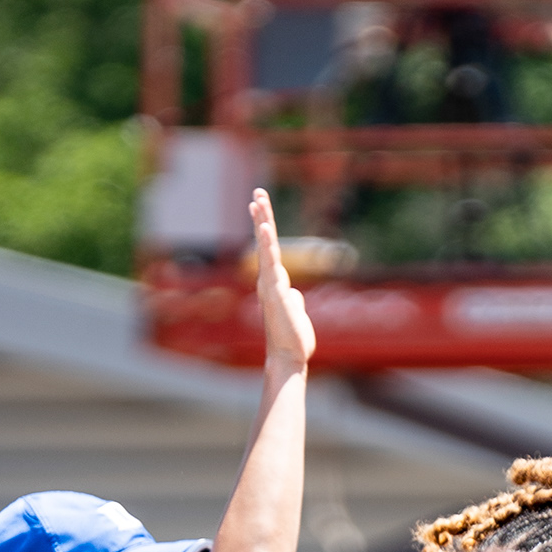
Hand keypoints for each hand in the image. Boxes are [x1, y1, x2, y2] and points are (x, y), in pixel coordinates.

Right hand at [249, 187, 314, 369]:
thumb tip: (294, 295)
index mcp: (274, 283)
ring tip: (257, 202)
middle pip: (264, 243)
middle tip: (257, 193)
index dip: (265, 227)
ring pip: (265, 249)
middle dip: (261, 217)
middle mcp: (268, 281)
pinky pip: (271, 264)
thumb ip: (292, 299)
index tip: (260, 205)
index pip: (270, 249)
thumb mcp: (295, 312)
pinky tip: (265, 228)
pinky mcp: (276, 292)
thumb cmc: (292, 339)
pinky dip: (267, 245)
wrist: (288, 357)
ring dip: (262, 224)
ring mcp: (270, 286)